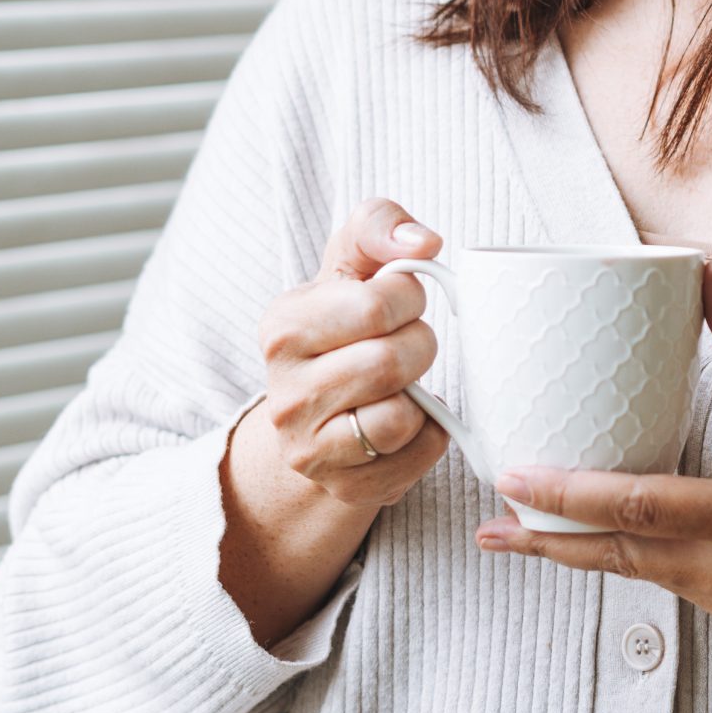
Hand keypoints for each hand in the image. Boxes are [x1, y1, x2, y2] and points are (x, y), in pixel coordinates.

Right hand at [251, 198, 453, 506]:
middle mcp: (284, 394)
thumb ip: (379, 226)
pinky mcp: (343, 486)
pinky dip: (429, 434)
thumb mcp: (351, 263)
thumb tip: (423, 242)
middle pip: (393, 361)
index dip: (408, 297)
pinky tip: (406, 418)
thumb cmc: (345, 322)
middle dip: (421, 345)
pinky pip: (416, 455)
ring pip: (400, 417)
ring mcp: (308, 449)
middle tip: (408, 344)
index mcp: (282, 327)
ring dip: (423, 393)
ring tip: (402, 382)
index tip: (397, 302)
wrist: (318, 412)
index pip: (377, 303)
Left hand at [473, 261, 711, 629]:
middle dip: (550, 539)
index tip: (520, 476)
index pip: (647, 508)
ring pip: (639, 577)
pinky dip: (624, 560)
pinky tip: (587, 538)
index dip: (576, 495)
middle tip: (489, 520)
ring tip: (516, 528)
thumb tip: (705, 275)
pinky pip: (666, 584)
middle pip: (624, 558)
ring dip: (578, 551)